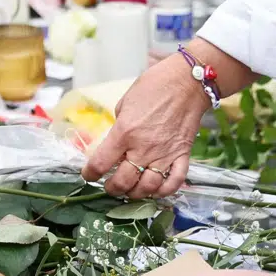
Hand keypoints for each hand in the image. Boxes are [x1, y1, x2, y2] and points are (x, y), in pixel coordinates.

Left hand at [81, 54, 210, 197]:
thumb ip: (119, 127)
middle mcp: (143, 148)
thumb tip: (116, 143)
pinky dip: (165, 191)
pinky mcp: (183, 155)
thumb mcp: (125, 103)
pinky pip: (174, 182)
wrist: (186, 82)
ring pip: (148, 188)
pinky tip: (156, 189)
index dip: (90, 174)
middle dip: (112, 188)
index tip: (88, 176)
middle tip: (110, 186)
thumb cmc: (153, 86)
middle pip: (123, 182)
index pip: (100, 163)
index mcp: (124, 132)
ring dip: (136, 193)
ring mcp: (164, 154)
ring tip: (130, 190)